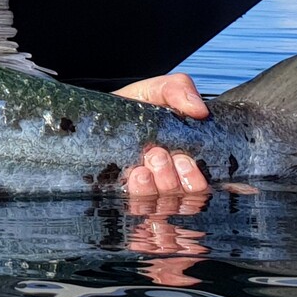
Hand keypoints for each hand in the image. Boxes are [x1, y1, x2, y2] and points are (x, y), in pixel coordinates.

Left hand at [113, 73, 209, 195]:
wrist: (95, 115)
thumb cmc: (131, 106)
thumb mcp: (155, 90)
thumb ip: (179, 89)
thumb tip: (199, 109)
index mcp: (183, 161)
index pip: (200, 186)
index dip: (195, 180)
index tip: (182, 160)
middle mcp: (168, 179)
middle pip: (181, 197)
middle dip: (171, 178)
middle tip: (158, 155)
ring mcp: (146, 190)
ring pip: (160, 204)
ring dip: (154, 187)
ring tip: (142, 167)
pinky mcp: (122, 194)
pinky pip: (137, 206)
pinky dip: (138, 194)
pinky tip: (132, 176)